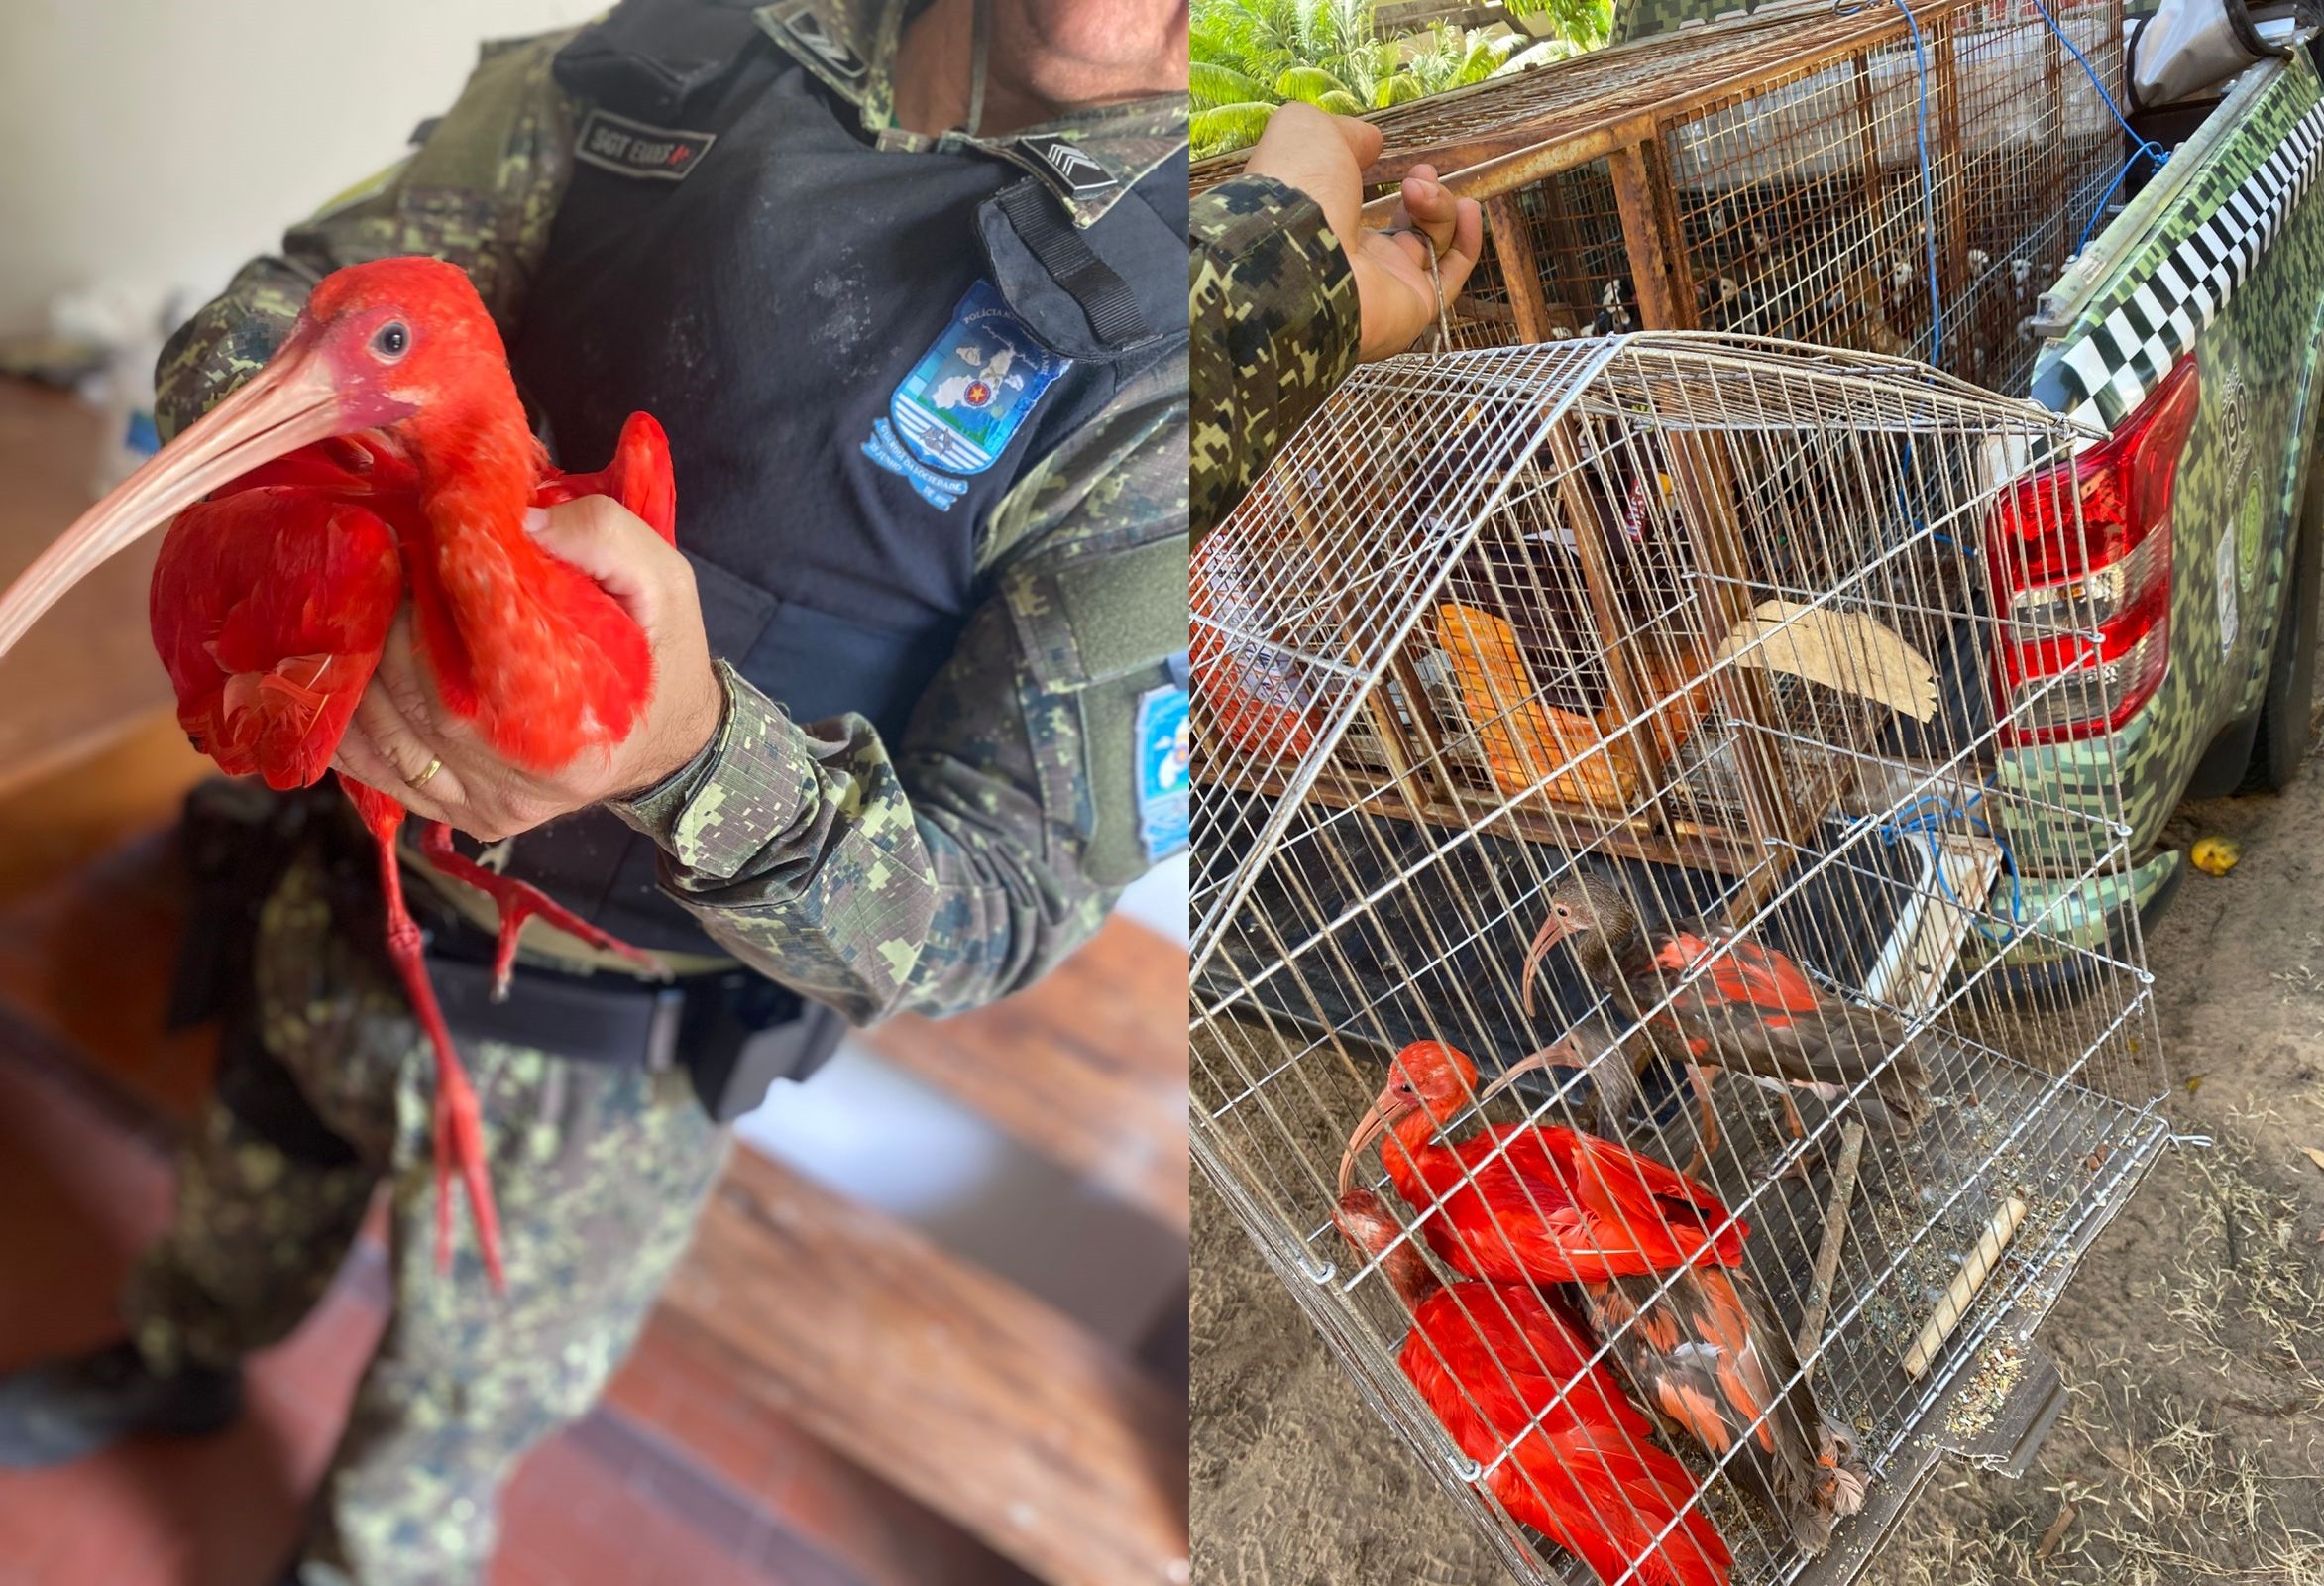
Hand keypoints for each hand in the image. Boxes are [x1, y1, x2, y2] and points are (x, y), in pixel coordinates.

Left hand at [331, 496, 723, 841]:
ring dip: (357, 663)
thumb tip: (518, 522)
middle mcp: (524, 785)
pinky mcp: (462, 814)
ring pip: (385, 732)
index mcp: (575, 737)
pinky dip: (348, 721)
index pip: (475, 662)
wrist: (671, 736)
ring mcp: (488, 807)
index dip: (432, 598)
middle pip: (416, 696)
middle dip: (387, 623)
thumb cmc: (663, 656)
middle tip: (381, 564)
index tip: (419, 546)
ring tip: (359, 606)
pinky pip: (380, 771)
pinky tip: (342, 675)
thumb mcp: (666, 583)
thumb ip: (606, 538)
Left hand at [1242, 102, 1483, 362]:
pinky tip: (1469, 210)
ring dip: (1439, 206)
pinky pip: (1450, 277)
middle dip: (1422, 193)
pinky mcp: (1414, 308)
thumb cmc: (1296, 191)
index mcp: (1324, 224)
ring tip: (1420, 189)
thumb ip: (1345, 133)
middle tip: (1419, 175)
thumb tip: (1371, 141)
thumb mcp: (1308, 133)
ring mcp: (1385, 287)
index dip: (1381, 177)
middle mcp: (1354, 259)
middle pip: (1405, 228)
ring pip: (1431, 244)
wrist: (1299, 255)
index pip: (1359, 206)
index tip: (1384, 152)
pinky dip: (1467, 242)